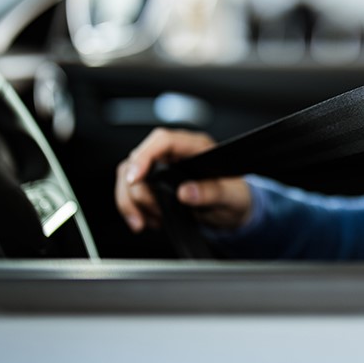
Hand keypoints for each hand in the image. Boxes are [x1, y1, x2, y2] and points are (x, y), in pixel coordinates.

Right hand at [114, 128, 250, 232]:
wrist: (233, 210)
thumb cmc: (235, 196)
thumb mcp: (231, 197)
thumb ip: (212, 192)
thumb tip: (186, 192)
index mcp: (197, 146)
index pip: (163, 140)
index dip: (145, 156)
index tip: (134, 179)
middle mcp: (176, 152)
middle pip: (138, 159)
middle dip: (136, 189)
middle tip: (151, 212)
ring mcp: (163, 166)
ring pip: (128, 175)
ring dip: (130, 201)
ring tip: (144, 221)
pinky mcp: (155, 181)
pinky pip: (131, 190)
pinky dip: (133, 207)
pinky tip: (146, 221)